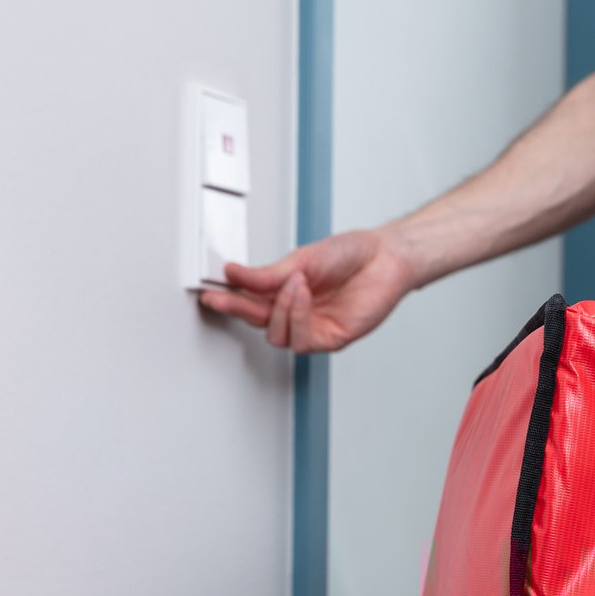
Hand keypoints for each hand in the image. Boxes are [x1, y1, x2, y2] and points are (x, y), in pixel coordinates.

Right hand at [197, 227, 421, 352]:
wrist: (385, 257)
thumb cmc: (351, 254)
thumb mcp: (303, 258)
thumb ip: (268, 274)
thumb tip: (234, 273)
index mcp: (286, 291)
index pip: (250, 301)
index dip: (228, 299)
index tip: (209, 292)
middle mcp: (297, 312)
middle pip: (257, 321)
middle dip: (238, 309)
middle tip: (222, 296)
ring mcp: (313, 327)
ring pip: (277, 336)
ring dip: (279, 310)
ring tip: (293, 283)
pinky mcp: (332, 338)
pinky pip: (302, 340)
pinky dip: (297, 317)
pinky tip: (302, 296)